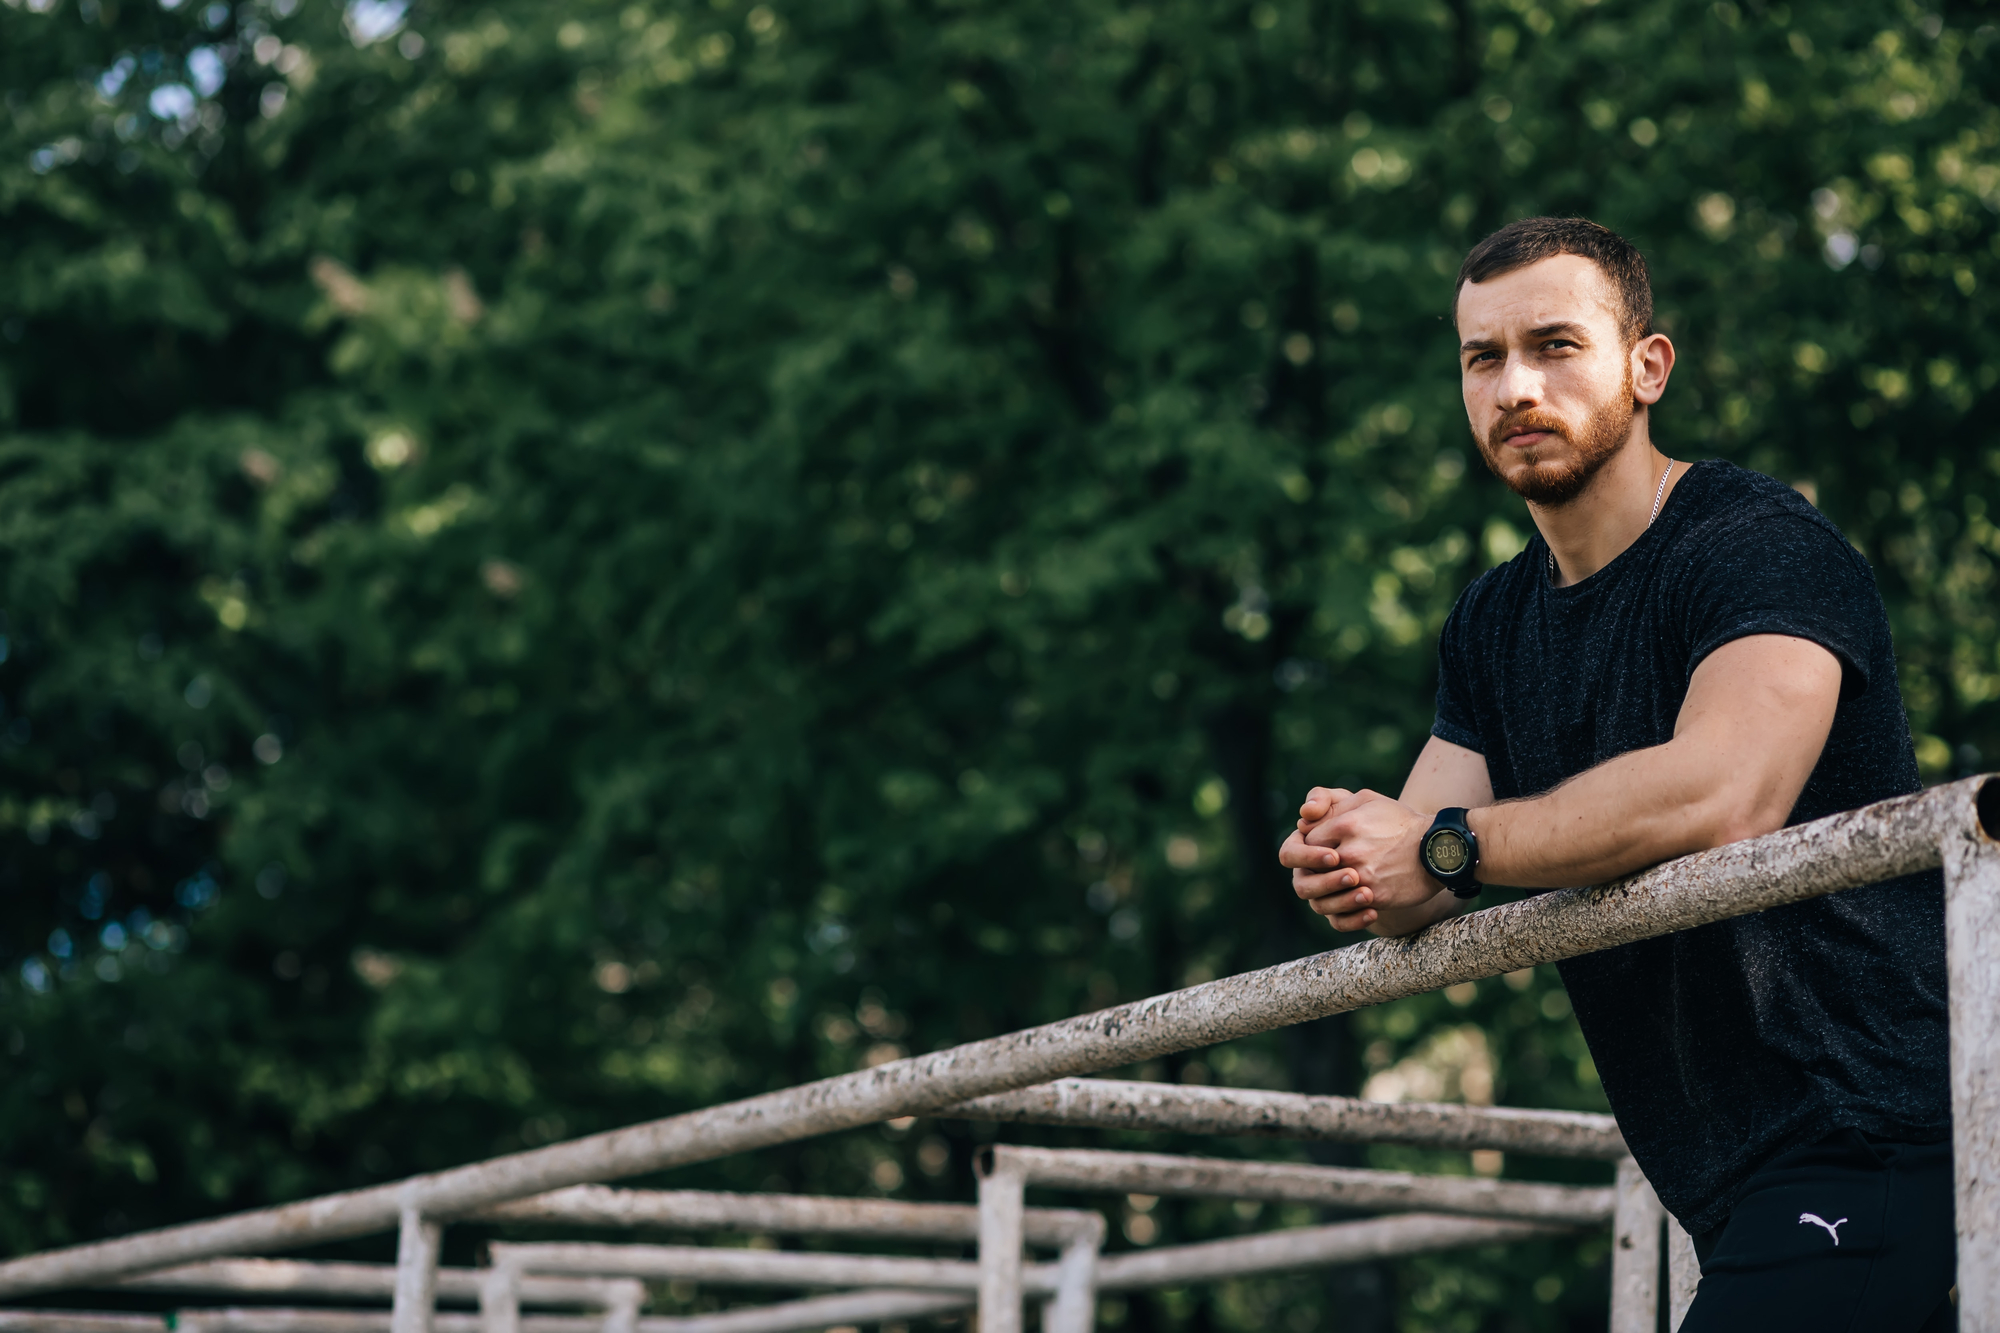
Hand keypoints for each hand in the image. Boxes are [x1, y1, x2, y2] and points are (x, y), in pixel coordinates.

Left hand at [1278, 787, 1443, 932]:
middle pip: (1311, 870)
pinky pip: (1345, 911)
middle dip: (1315, 872)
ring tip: (1339, 886)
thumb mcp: (1368, 800)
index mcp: (1345, 825)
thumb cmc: (1400, 821)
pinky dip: (1345, 909)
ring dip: (1327, 892)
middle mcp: (1350, 851)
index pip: (1307, 842)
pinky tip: (1355, 899)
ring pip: (1323, 894)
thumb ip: (1333, 805)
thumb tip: (1304, 821)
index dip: (1310, 847)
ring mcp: (1362, 876)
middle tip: (1326, 871)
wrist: (1438, 849)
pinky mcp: (1375, 897)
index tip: (1322, 850)